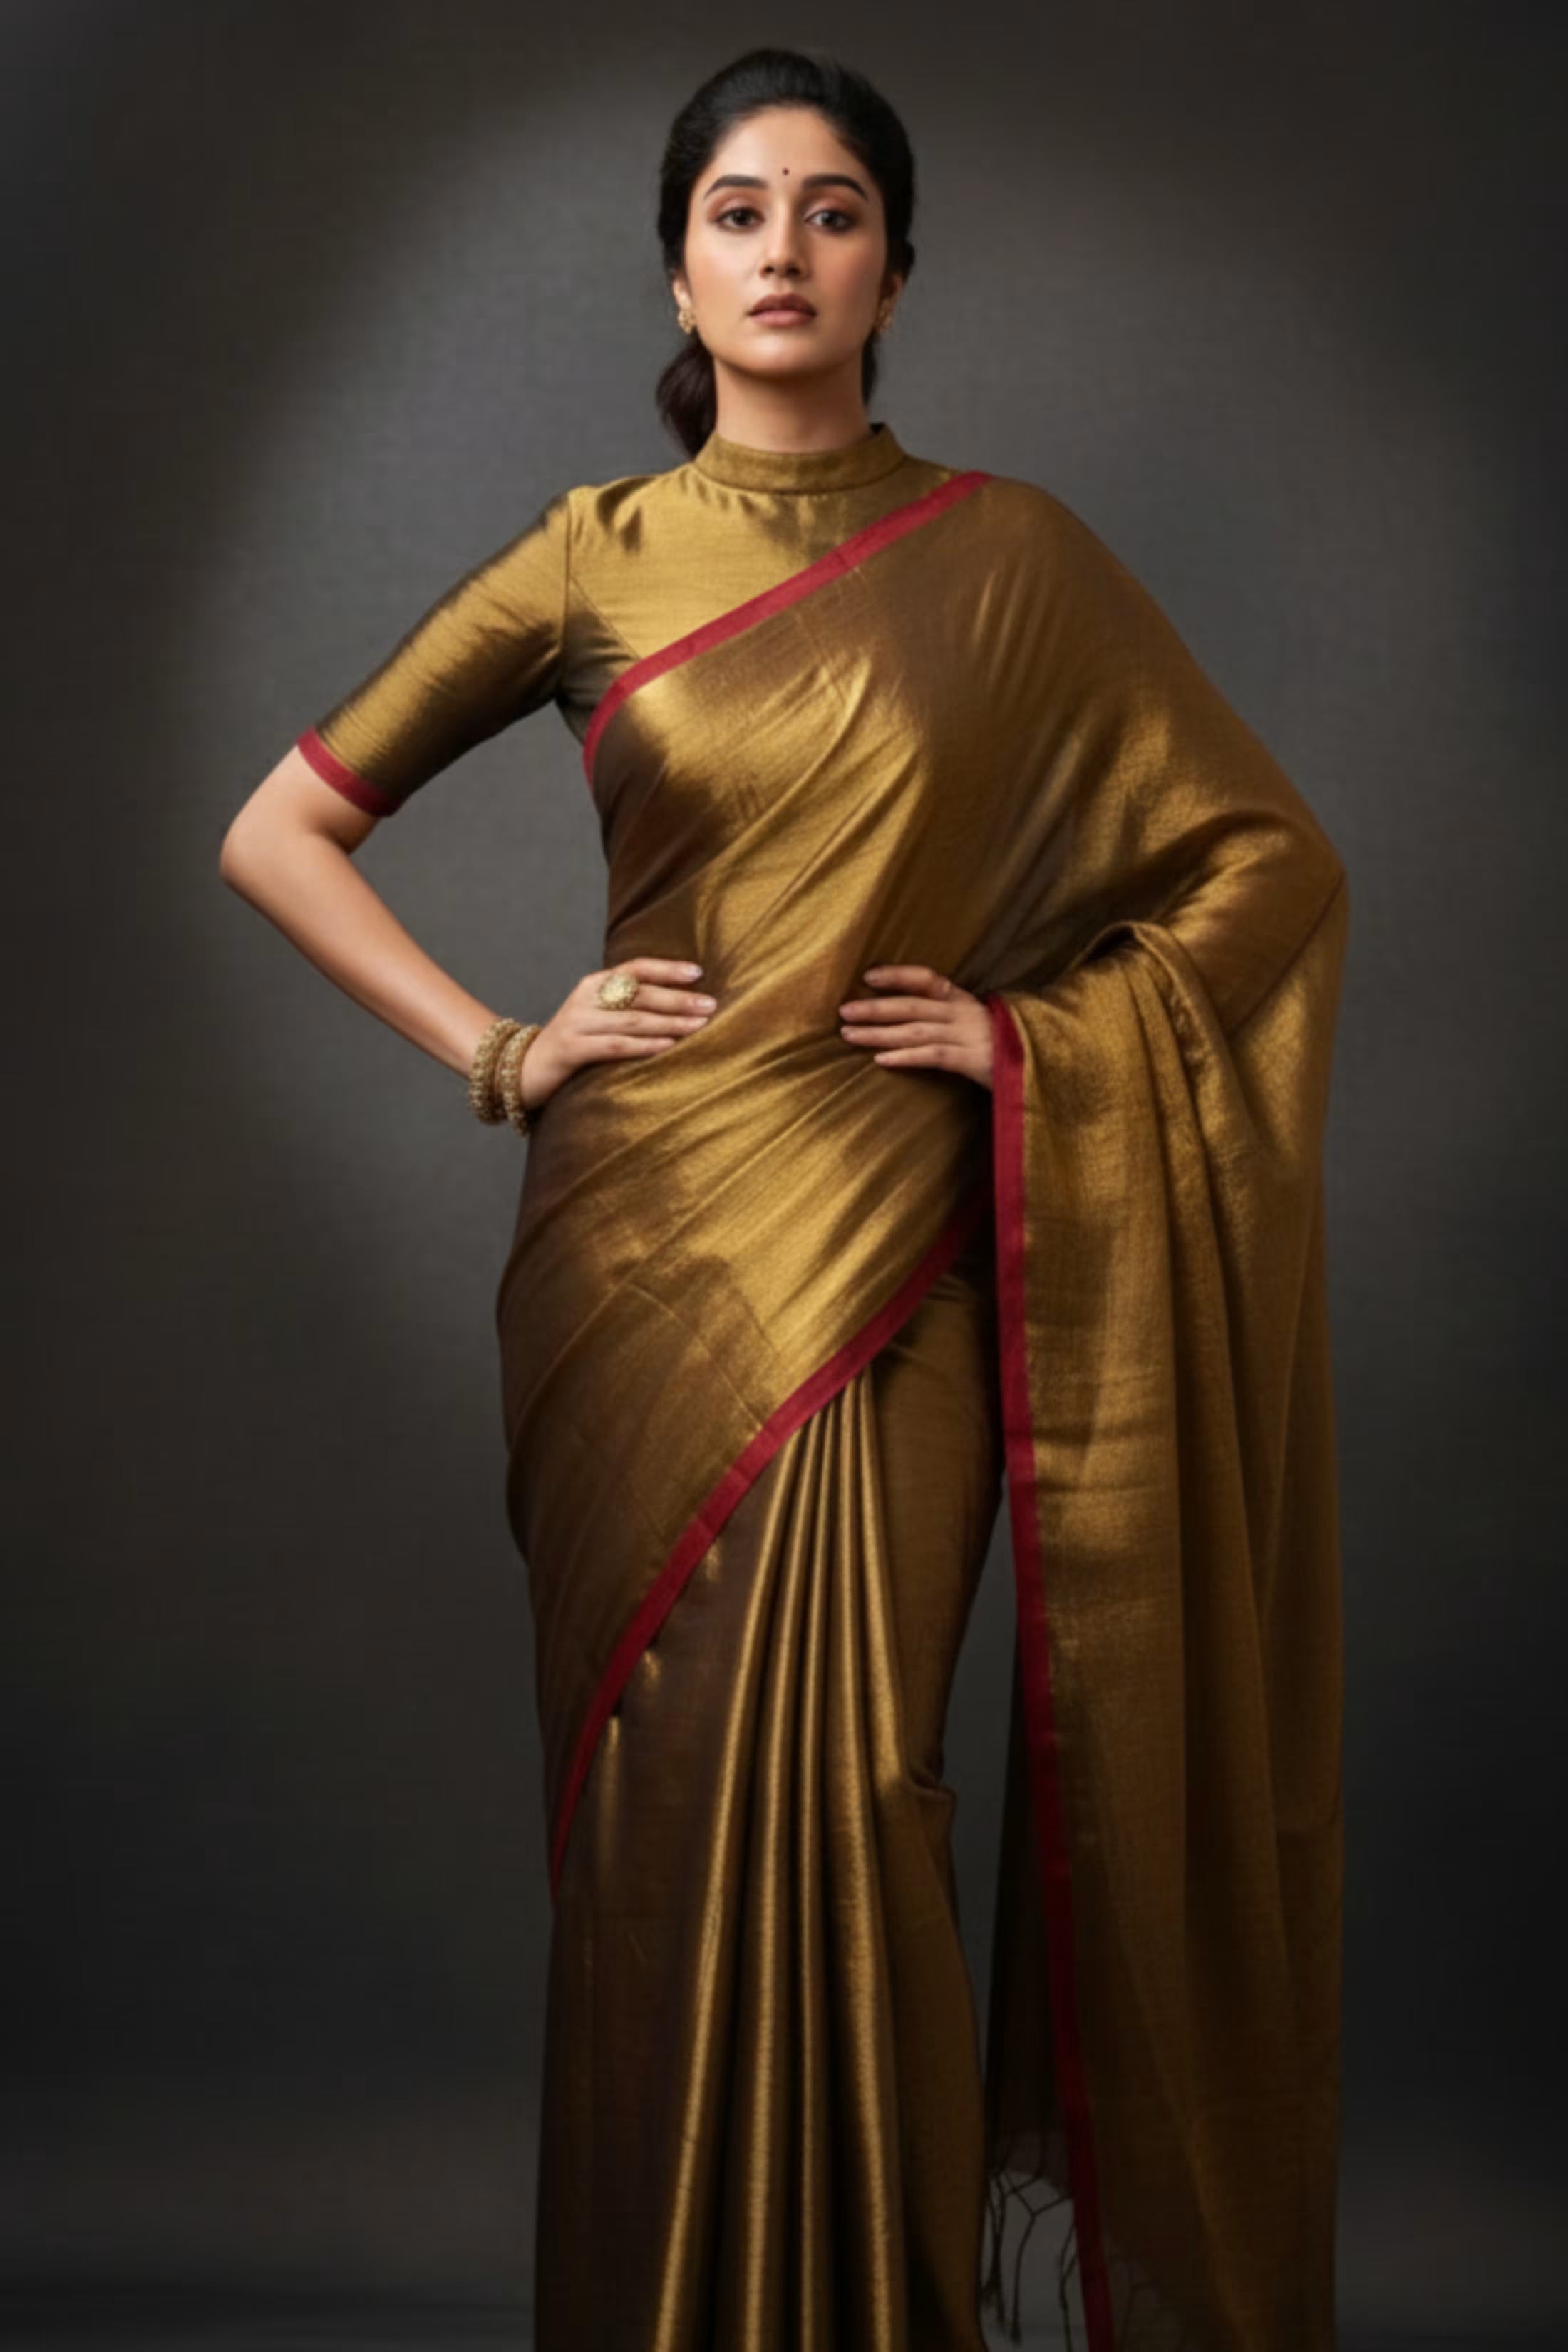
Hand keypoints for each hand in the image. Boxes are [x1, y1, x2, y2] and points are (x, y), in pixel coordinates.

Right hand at [524, 957, 716, 1109]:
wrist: (525, 1069)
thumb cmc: (573, 1044)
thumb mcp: (597, 1018)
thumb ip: (626, 1007)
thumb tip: (678, 1005)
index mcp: (594, 984)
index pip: (635, 968)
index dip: (667, 969)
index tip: (698, 973)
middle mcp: (585, 998)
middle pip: (639, 994)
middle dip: (678, 1000)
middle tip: (710, 1006)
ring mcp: (577, 1022)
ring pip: (632, 1020)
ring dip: (669, 1023)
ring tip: (698, 1026)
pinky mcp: (571, 1049)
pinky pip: (614, 1046)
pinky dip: (643, 1046)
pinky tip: (667, 1047)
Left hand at [837, 965, 993, 1092]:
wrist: (1044, 1067)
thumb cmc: (1007, 1047)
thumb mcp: (979, 1026)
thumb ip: (950, 1020)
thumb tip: (910, 1020)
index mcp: (964, 1001)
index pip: (927, 979)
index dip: (897, 975)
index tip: (868, 975)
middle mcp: (964, 1013)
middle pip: (912, 1006)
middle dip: (875, 1007)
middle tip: (843, 1010)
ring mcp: (969, 1036)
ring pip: (915, 1031)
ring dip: (879, 1032)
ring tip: (849, 1035)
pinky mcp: (974, 1060)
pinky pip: (933, 1056)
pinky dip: (906, 1056)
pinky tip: (881, 1059)